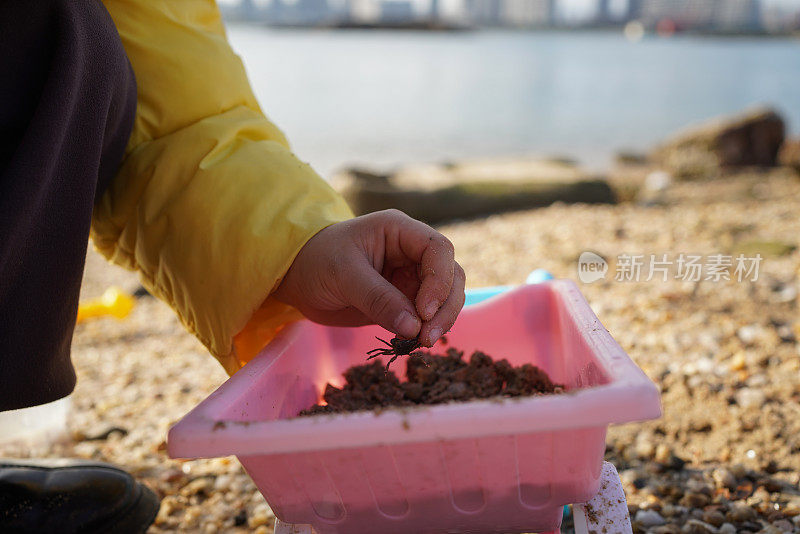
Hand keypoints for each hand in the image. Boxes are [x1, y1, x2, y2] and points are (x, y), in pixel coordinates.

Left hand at [273, 209, 465, 346]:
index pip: (438, 249)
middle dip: (445, 306)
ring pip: (445, 297)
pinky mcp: (405, 301)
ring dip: (440, 320)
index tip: (423, 311)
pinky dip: (425, 330)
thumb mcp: (343, 275)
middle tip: (427, 337)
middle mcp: (412, 252)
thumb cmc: (316, 261)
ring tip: (422, 343)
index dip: (439, 280)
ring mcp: (411, 277)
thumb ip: (378, 298)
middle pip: (450, 275)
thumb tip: (413, 327)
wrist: (298, 277)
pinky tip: (414, 343)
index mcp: (399, 231)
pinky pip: (426, 316)